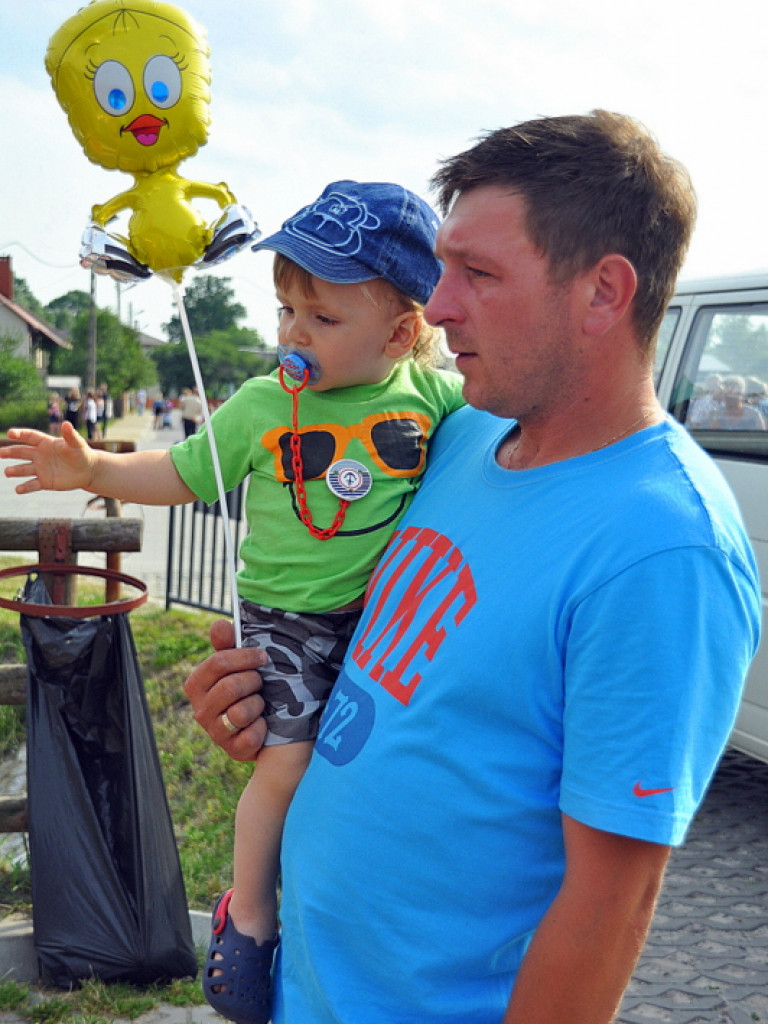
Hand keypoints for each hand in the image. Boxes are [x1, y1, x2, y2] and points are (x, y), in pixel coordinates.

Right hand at [0, 421, 94, 493]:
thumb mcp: (77, 444)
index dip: (20, 434)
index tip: (11, 433)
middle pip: (22, 452)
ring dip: (15, 470)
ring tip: (7, 472)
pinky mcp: (45, 482)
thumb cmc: (82, 453)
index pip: (30, 436)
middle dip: (10, 452)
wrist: (88, 471)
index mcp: (46, 443)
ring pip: (24, 469)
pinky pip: (32, 484)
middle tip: (0, 453)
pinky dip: (25, 487)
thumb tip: (66, 424)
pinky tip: (18, 490)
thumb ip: (70, 435)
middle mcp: (40, 455)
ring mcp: (41, 469)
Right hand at [184, 619, 267, 760]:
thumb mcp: (238, 664)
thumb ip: (228, 644)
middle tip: (261, 683)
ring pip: (241, 712)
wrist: (265, 725)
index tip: (262, 656)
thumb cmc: (248, 687)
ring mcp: (215, 733)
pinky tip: (263, 725)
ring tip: (261, 704)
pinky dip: (263, 728)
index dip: (245, 656)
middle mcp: (200, 710)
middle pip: (230, 686)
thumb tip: (219, 624)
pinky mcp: (232, 751)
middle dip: (254, 681)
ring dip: (259, 704)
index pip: (218, 662)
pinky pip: (251, 736)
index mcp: (196, 685)